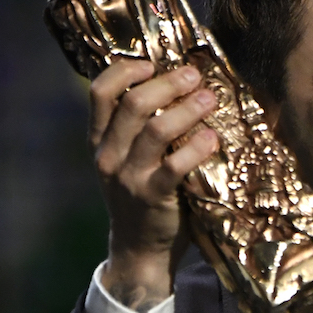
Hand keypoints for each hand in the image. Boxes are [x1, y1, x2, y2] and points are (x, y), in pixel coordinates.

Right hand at [88, 59, 217, 312]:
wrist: (140, 248)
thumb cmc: (144, 194)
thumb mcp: (129, 159)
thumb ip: (141, 128)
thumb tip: (181, 84)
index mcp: (100, 139)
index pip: (100, 92)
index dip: (125, 70)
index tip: (152, 63)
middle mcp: (108, 155)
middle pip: (133, 104)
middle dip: (168, 84)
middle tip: (194, 76)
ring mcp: (128, 177)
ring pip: (155, 129)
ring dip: (186, 109)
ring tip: (209, 99)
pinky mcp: (152, 196)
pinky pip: (174, 166)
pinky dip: (196, 148)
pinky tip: (212, 139)